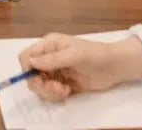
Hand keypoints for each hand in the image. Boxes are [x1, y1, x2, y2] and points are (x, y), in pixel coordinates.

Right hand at [17, 34, 141, 101]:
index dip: (27, 69)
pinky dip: (55, 96)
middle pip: (30, 75)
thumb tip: (30, 62)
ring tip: (64, 91)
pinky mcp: (62, 84)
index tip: (38, 79)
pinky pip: (50, 93)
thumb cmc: (95, 54)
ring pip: (39, 86)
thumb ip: (52, 60)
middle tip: (56, 89)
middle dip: (41, 85)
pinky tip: (67, 92)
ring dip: (49, 92)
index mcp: (48, 45)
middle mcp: (48, 58)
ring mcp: (55, 72)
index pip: (26, 57)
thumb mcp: (74, 55)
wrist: (114, 67)